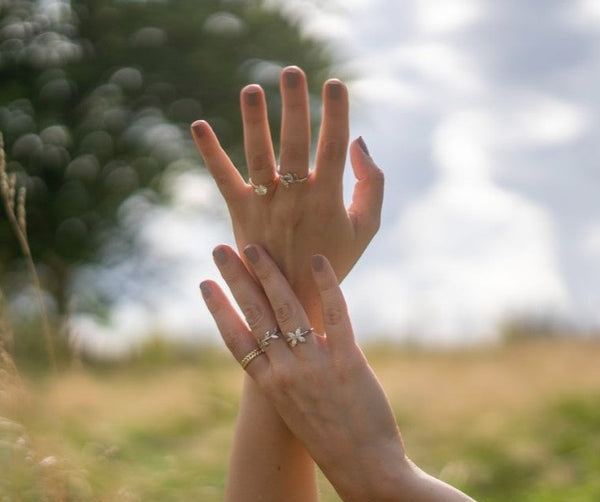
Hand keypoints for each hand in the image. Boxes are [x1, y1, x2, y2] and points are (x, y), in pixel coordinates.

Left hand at [191, 66, 383, 326]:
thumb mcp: (366, 227)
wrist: (296, 300)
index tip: (334, 83)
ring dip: (254, 121)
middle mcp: (295, 198)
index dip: (336, 112)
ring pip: (259, 156)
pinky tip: (198, 125)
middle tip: (291, 71)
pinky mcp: (241, 213)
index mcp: (328, 199)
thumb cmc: (334, 260)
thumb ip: (371, 183)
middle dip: (294, 105)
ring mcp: (265, 205)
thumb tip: (359, 141)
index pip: (334, 146)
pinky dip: (210, 153)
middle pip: (296, 143)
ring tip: (251, 87)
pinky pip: (223, 179)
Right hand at [200, 244, 405, 501]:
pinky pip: (334, 315)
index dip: (218, 309)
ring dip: (268, 274)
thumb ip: (286, 375)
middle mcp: (285, 372)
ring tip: (255, 248)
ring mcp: (314, 365)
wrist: (364, 469)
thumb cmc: (330, 441)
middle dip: (235, 279)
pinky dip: (326, 285)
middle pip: (254, 315)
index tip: (204, 284)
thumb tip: (287, 343)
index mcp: (269, 386)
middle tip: (221, 250)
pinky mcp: (346, 360)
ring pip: (286, 309)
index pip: (234, 339)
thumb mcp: (295, 409)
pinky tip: (316, 260)